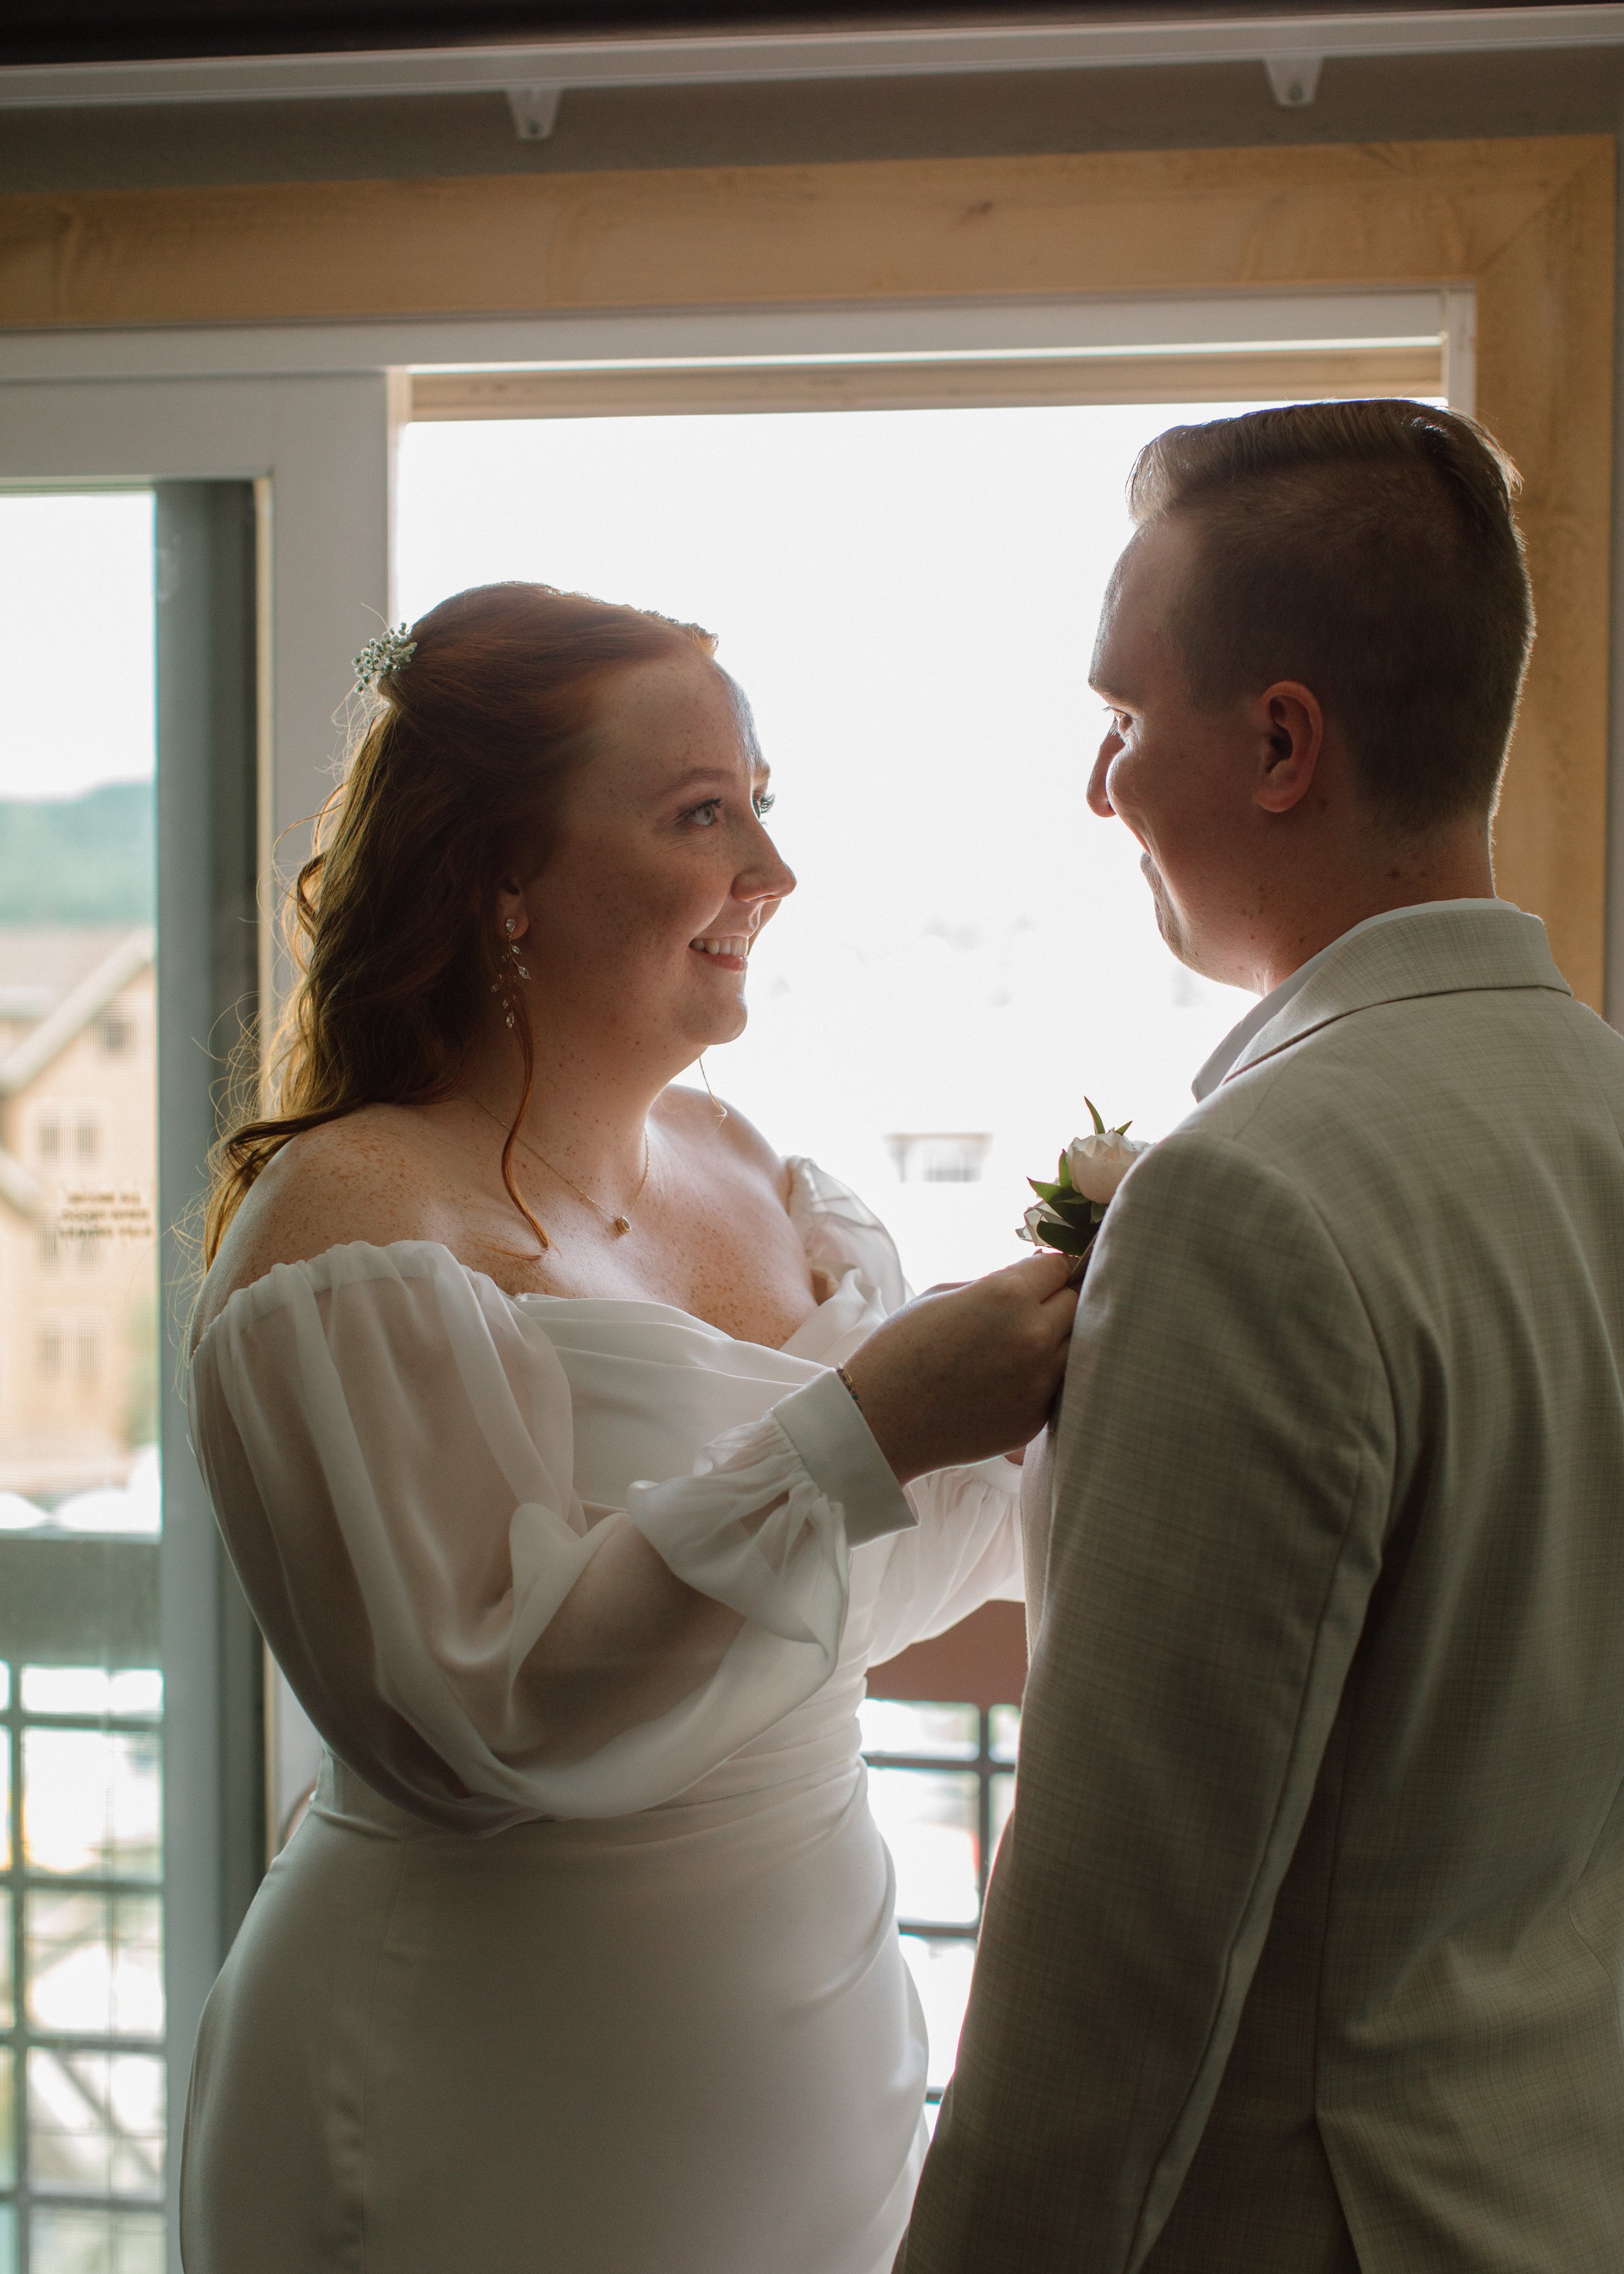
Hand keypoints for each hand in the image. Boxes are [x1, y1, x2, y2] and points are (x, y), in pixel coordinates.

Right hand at [840, 1252, 1077, 1482]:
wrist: (879, 1421)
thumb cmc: (900, 1348)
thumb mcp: (942, 1294)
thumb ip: (994, 1284)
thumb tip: (1029, 1280)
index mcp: (1008, 1294)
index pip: (1059, 1267)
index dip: (1046, 1270)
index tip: (1036, 1277)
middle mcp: (1034, 1335)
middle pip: (1076, 1304)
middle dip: (1056, 1302)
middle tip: (1027, 1311)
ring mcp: (1040, 1381)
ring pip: (1076, 1346)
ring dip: (1057, 1341)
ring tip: (1019, 1346)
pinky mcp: (1038, 1417)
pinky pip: (1058, 1385)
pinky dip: (1043, 1378)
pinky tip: (1008, 1379)